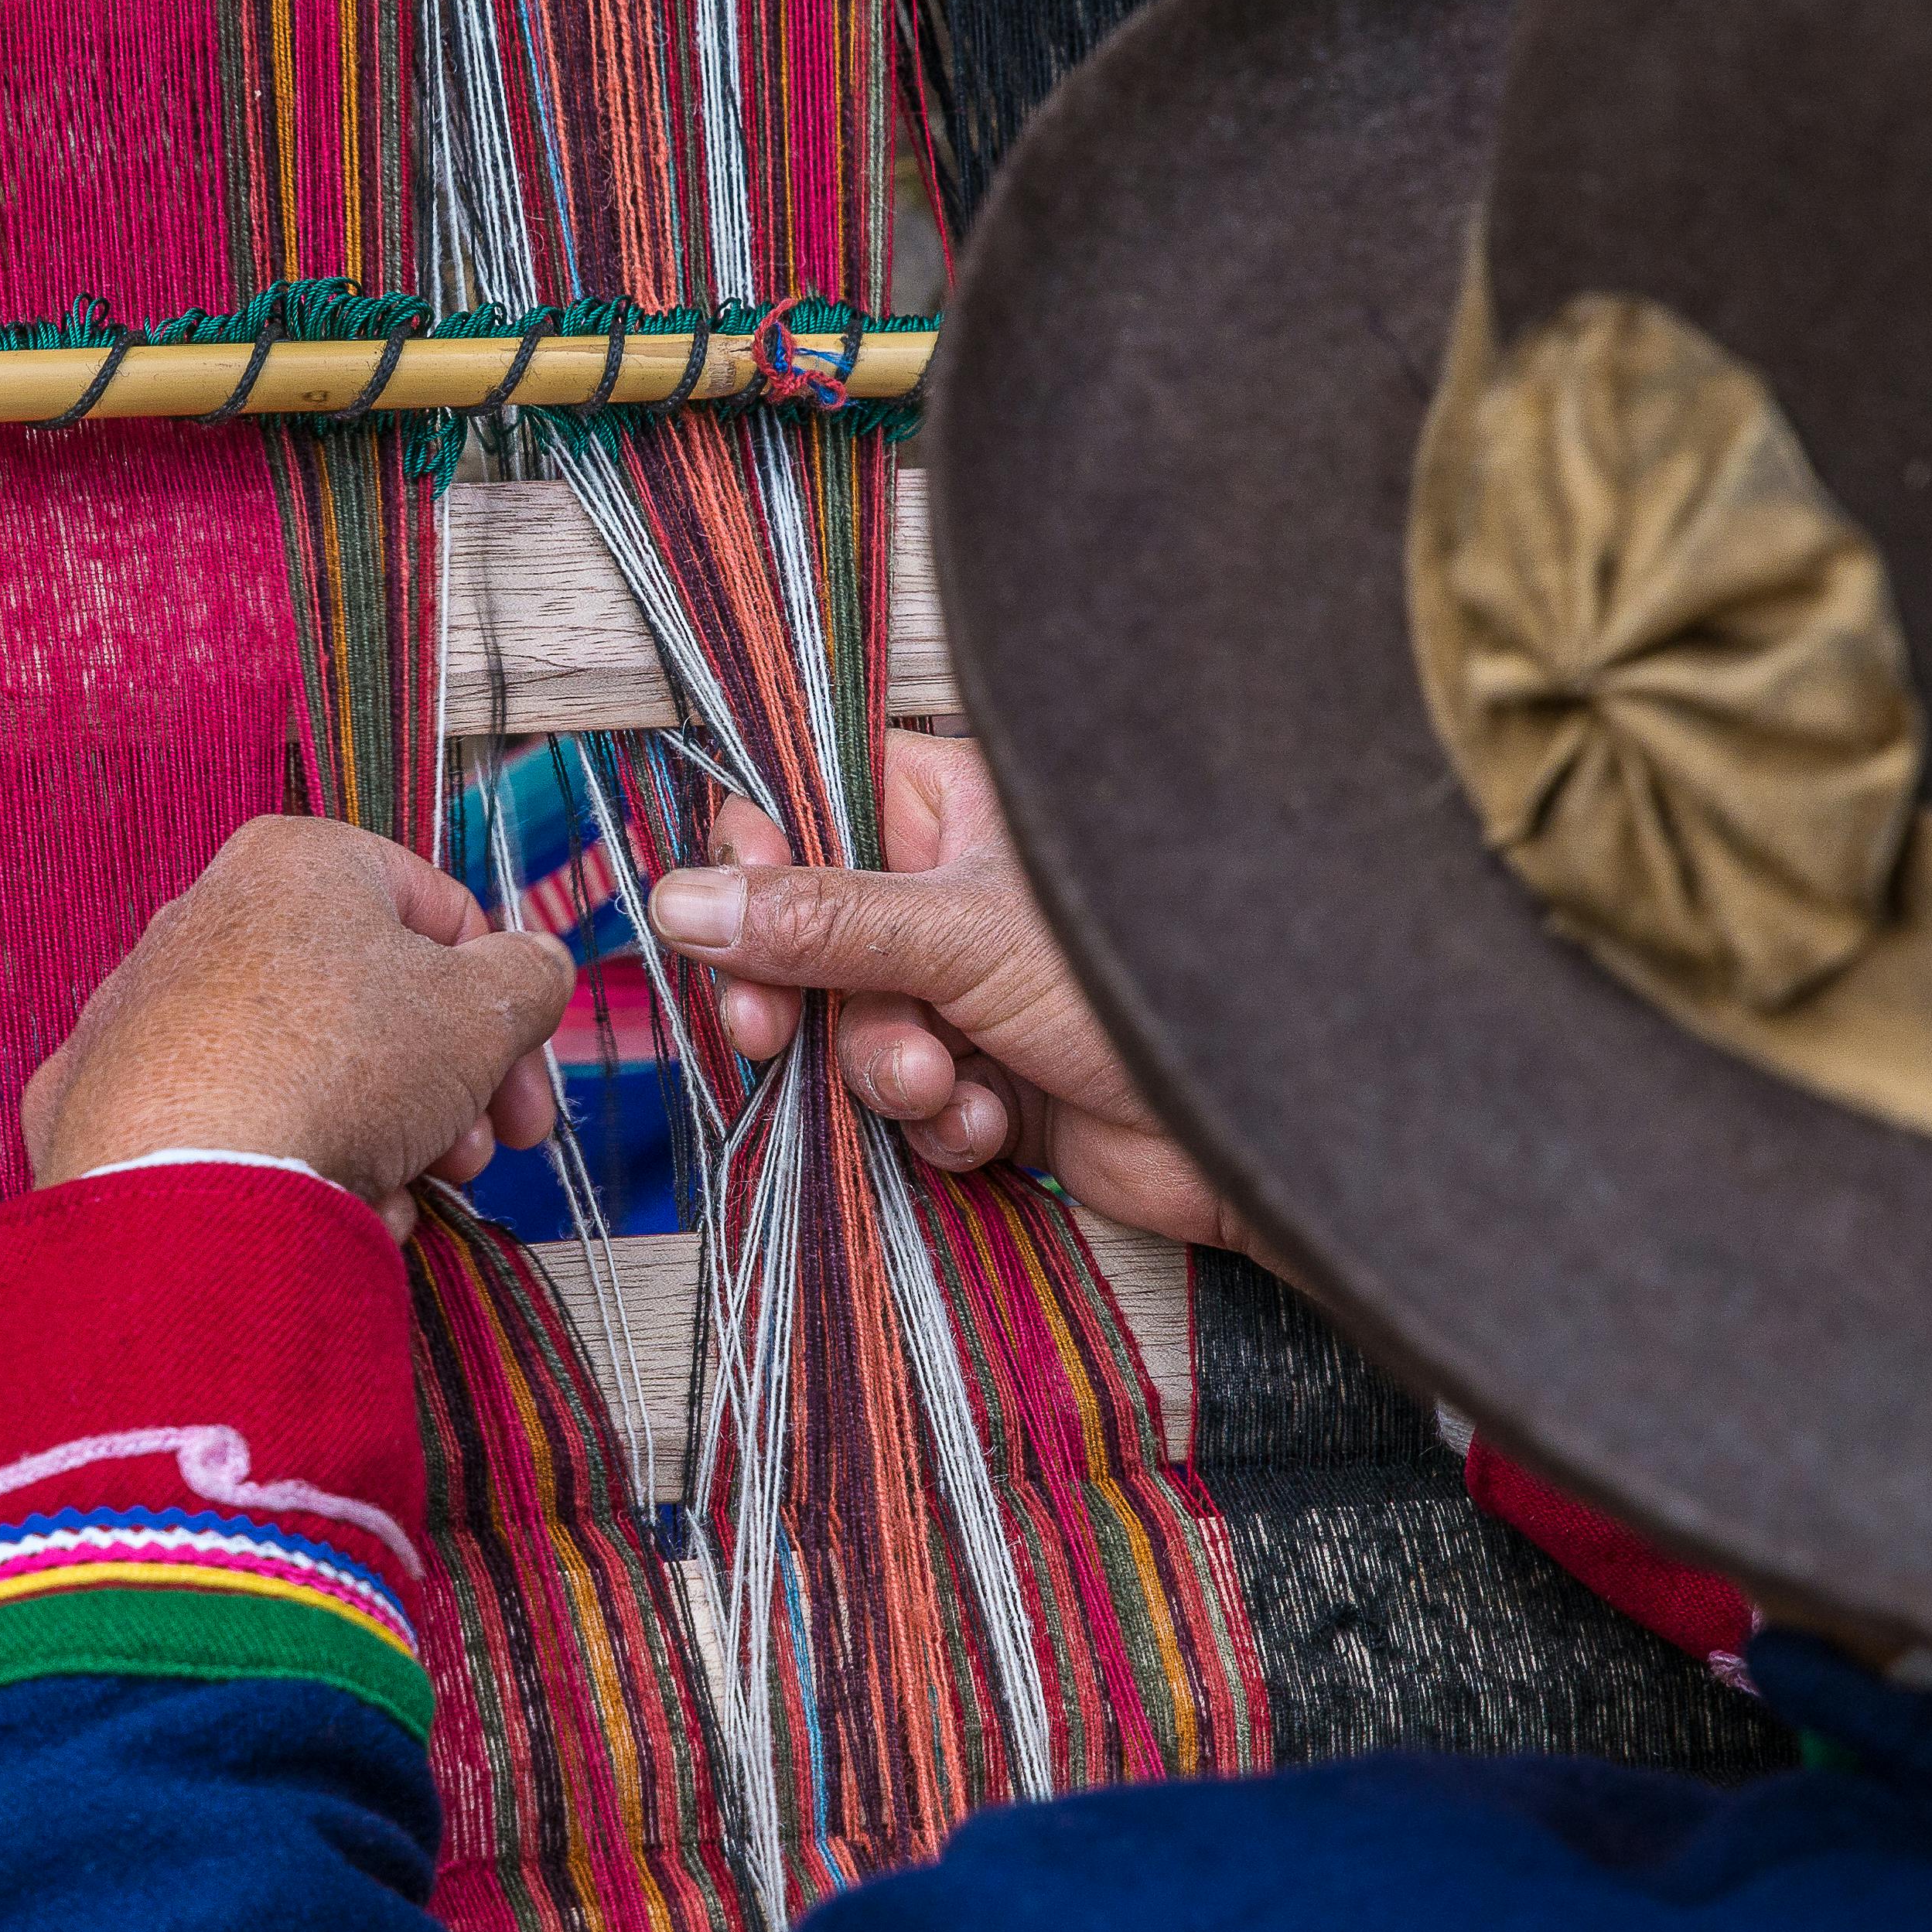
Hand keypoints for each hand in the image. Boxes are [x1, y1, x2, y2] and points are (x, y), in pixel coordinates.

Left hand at [22, 817, 573, 1241]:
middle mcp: (209, 917)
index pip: (439, 909)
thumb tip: (535, 967)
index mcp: (299, 861)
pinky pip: (236, 1118)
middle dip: (448, 1082)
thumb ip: (532, 974)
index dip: (505, 998)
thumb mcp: (489, 1008)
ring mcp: (147, 1010)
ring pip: (311, 1066)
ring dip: (387, 1131)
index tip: (527, 1070)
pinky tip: (335, 1206)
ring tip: (412, 1189)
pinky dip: (297, 1158)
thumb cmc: (345, 1066)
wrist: (190, 1183)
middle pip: (374, 999)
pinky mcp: (106, 1097)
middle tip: (484, 1146)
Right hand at [646, 731, 1279, 1267]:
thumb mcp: (961, 939)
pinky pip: (911, 1100)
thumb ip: (816, 922)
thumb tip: (680, 900)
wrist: (1251, 1128)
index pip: (808, 803)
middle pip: (810, 932)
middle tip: (769, 1036)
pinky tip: (995, 1123)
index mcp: (959, 806)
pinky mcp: (995, 1076)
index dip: (752, 868)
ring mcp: (976, 986)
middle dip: (804, 999)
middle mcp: (959, 890)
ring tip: (947, 1083)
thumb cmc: (1145, 987)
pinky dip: (940, 1121)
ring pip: (854, 1029)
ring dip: (884, 1069)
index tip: (714, 925)